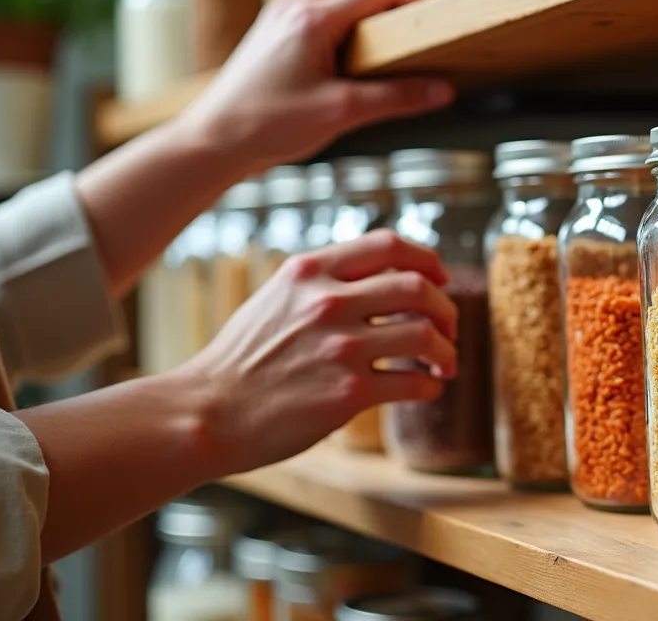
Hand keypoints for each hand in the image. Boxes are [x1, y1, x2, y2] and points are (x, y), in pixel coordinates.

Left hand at [173, 0, 454, 172]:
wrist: (214, 140)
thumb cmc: (265, 125)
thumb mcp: (342, 114)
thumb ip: (396, 98)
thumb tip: (441, 90)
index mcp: (314, 19)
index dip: (413, 2)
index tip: (429, 28)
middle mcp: (295, 6)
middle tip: (409, 25)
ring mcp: (281, 15)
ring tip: (382, 38)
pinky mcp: (274, 31)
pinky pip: (316, 4)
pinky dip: (341, 14)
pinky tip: (349, 52)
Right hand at [180, 230, 459, 473]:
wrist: (208, 411)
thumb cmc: (241, 360)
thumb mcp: (275, 297)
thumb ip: (321, 282)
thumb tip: (376, 278)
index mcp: (311, 271)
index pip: (389, 245)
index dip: (427, 260)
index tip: (440, 279)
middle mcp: (329, 302)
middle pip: (418, 288)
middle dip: (446, 309)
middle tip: (449, 328)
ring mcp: (341, 347)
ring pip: (425, 336)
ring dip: (446, 351)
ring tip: (445, 363)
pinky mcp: (349, 393)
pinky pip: (413, 384)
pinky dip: (430, 386)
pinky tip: (427, 389)